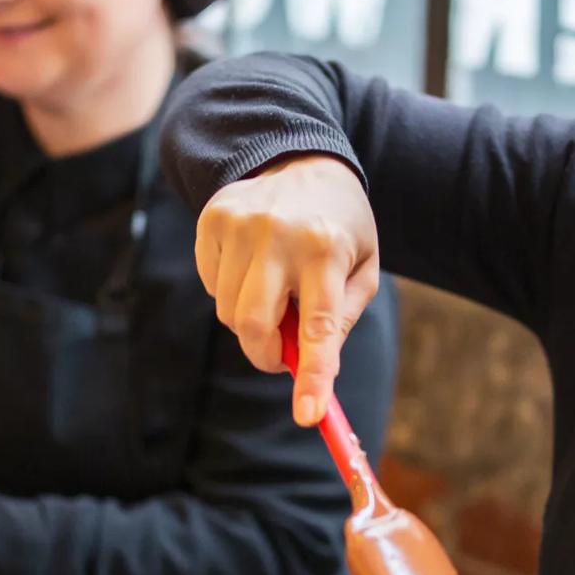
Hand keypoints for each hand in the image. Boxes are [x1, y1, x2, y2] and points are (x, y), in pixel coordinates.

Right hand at [194, 154, 377, 425]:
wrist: (302, 158)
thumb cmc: (340, 226)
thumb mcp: (363, 267)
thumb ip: (343, 320)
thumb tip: (314, 370)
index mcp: (327, 248)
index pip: (319, 327)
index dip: (313, 376)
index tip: (308, 416)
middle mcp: (279, 234)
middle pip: (253, 326)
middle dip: (266, 354)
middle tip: (282, 355)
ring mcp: (239, 224)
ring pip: (228, 312)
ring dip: (251, 320)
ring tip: (275, 291)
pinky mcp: (211, 219)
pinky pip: (212, 286)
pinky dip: (231, 291)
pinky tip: (253, 266)